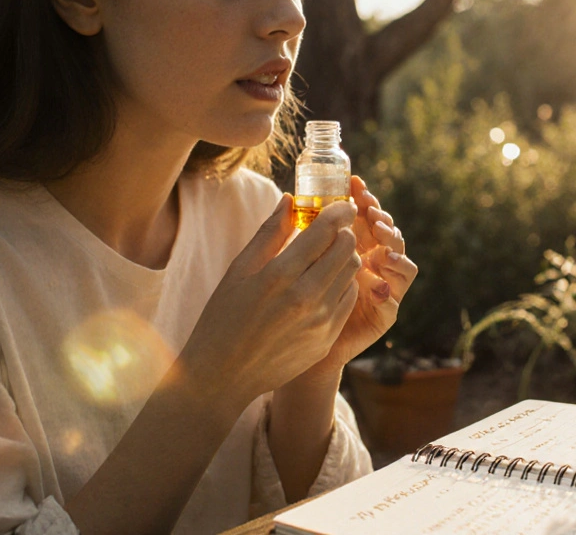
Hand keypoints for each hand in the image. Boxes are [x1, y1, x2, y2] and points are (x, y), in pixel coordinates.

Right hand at [184, 195, 361, 401]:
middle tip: (332, 230)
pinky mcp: (327, 339)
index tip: (342, 205)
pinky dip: (342, 284)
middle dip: (343, 233)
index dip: (339, 211)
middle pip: (346, 249)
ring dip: (344, 258)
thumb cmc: (223, 317)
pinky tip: (324, 282)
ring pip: (352, 273)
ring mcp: (320, 322)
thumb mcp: (239, 270)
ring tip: (326, 256)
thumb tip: (290, 200)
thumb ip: (269, 234)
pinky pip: (349, 299)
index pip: (326, 231)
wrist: (223, 375)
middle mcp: (306, 298)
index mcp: (280, 275)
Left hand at [303, 176, 417, 374]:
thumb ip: (290, 234)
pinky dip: (391, 284)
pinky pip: (393, 298)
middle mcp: (370, 266)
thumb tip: (290, 198)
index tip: (355, 185)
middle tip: (370, 209)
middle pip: (387, 234)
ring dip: (393, 245)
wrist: (291, 347)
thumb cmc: (285, 303)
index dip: (363, 200)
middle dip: (381, 218)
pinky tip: (379, 276)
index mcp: (350, 250)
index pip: (365, 218)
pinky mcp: (380, 315)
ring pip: (400, 263)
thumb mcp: (284, 264)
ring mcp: (379, 290)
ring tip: (380, 234)